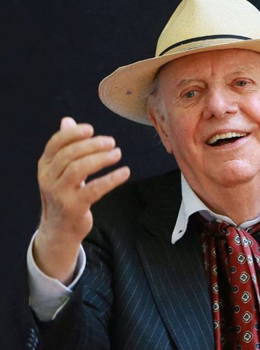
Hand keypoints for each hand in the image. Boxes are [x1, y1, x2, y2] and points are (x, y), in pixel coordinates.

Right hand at [34, 117, 129, 282]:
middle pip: (69, 155)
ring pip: (79, 169)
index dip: (73, 134)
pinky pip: (94, 189)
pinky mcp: (74, 207)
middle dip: (92, 145)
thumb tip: (68, 120)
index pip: (55, 144)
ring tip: (117, 153)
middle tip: (111, 142)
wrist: (60, 229)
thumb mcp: (60, 171)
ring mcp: (60, 194)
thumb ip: (66, 147)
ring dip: (101, 159)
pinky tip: (125, 172)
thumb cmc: (64, 194)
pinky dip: (112, 179)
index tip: (91, 129)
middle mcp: (48, 179)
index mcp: (45, 166)